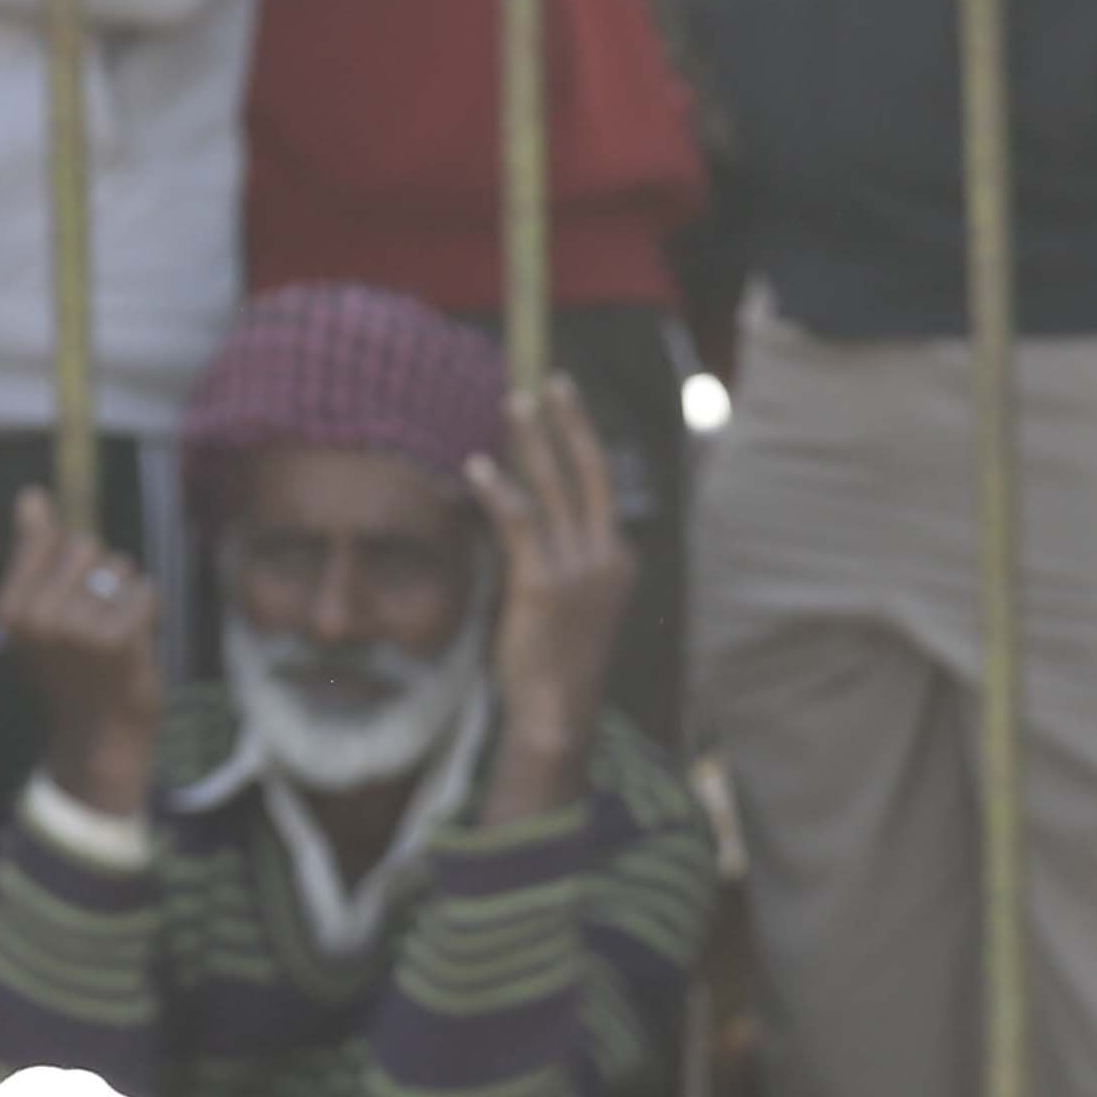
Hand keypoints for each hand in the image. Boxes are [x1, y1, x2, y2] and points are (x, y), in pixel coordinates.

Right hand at [0, 483, 161, 819]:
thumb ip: (33, 554)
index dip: (69, 555)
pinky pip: (145, 592)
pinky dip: (147, 611)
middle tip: (94, 620)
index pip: (47, 537)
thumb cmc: (71, 671)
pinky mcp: (120, 639)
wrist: (99, 739)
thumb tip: (32, 495)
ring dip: (125, 593)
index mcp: (11, 608)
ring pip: (120, 567)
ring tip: (114, 634)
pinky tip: (135, 642)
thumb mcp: (38, 615)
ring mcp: (79, 628)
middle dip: (99, 573)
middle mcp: (39, 617)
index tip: (73, 588)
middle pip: (86, 545)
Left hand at [466, 376, 634, 820]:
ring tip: (514, 402)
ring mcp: (580, 571)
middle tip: (552, 380)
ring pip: (556, 486)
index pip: (598, 491)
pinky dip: (498, 489)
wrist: (557, 715)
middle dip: (572, 421)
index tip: (560, 410)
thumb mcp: (570, 606)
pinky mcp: (545, 583)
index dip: (578, 446)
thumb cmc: (556, 666)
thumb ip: (558, 561)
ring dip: (533, 439)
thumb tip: (523, 523)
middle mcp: (608, 558)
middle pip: (591, 472)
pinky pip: (521, 521)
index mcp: (620, 562)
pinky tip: (476, 465)